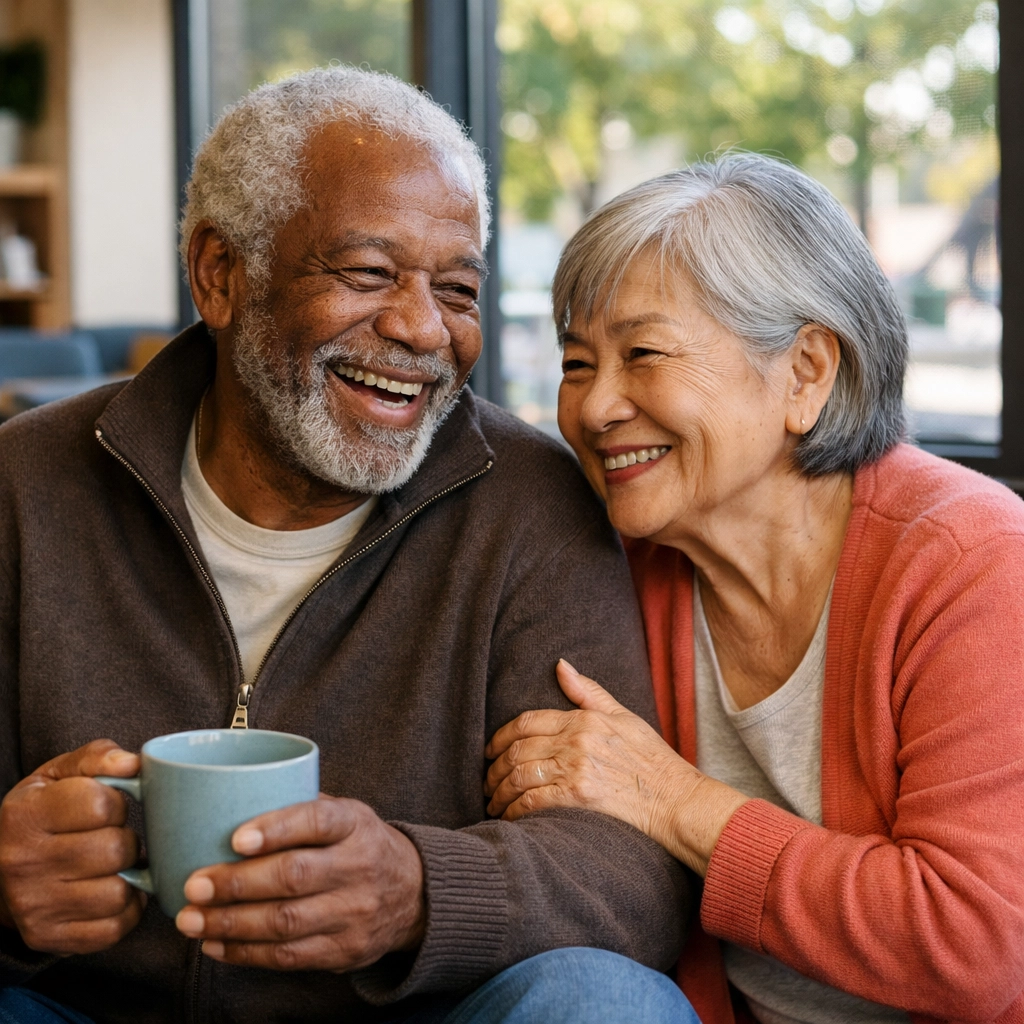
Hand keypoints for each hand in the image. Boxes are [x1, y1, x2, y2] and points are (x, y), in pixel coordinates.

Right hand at [0, 740, 144, 952]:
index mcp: (24, 815)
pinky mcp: (48, 937)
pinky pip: (113, 929)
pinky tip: (111, 890)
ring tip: (114, 866)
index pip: (102, 805)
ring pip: (118, 893)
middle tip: (114, 838)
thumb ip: (98, 757)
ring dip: (129, 877)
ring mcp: (34, 905)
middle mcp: (23, 863)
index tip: (107, 807)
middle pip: (115, 850)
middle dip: (127, 840)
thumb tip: (132, 764)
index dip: (117, 803)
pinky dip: (126, 911)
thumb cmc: (43, 813)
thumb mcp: (60, 775)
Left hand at [174, 796, 425, 970]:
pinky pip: (288, 957)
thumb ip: (299, 808)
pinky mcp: (345, 951)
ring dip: (230, 924)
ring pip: (285, 923)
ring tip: (192, 920)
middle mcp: (359, 867)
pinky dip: (245, 953)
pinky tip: (215, 945)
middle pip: (294, 877)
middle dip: (237, 884)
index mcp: (355, 824)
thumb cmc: (358, 844)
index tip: (236, 838)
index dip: (276, 829)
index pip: (318, 821)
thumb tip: (226, 802)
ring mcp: (354, 913)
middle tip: (194, 885)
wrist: (413, 892)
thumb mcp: (345, 813)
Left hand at [485, 660, 748, 874]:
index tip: (489, 751)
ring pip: (520, 774)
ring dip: (500, 791)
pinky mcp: (579, 797)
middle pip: (517, 749)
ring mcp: (577, 768)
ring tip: (494, 802)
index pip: (527, 722)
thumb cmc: (653, 760)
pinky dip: (514, 809)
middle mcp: (577, 741)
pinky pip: (532, 800)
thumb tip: (560, 665)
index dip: (500, 737)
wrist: (677, 800)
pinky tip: (509, 816)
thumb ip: (589, 692)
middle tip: (486, 781)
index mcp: (584, 720)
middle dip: (494, 767)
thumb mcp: (624, 716)